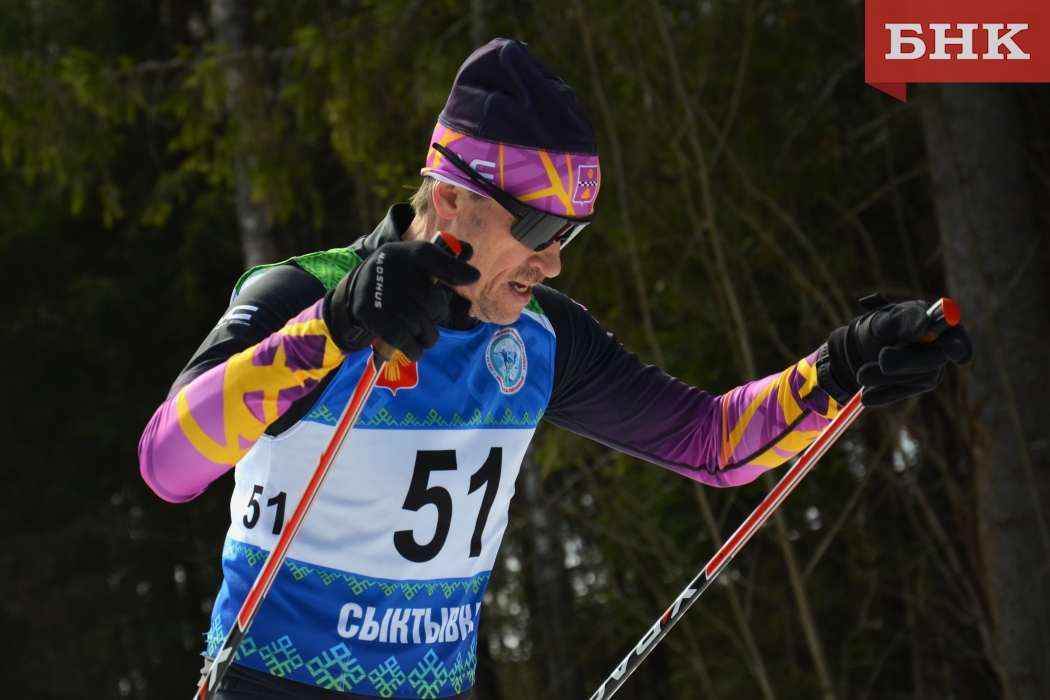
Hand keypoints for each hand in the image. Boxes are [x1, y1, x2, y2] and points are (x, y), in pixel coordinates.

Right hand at [324, 239, 479, 360]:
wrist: (355, 292)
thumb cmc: (396, 274)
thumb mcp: (417, 259)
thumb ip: (445, 264)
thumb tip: (474, 275)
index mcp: (410, 253)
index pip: (433, 257)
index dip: (455, 270)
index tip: (474, 277)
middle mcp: (397, 272)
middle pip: (435, 304)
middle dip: (436, 315)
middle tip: (426, 315)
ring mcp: (387, 297)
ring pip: (424, 327)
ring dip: (426, 335)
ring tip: (418, 331)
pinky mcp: (377, 319)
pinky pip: (407, 342)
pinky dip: (415, 349)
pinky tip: (413, 347)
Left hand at [819, 297, 973, 406]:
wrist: (861, 348)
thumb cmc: (878, 327)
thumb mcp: (884, 321)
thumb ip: (903, 320)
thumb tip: (924, 324)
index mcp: (936, 322)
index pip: (956, 334)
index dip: (959, 343)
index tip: (954, 351)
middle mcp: (940, 346)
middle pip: (933, 360)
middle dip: (905, 361)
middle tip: (881, 359)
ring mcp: (931, 368)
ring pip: (916, 379)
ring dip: (885, 377)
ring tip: (861, 374)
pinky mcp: (918, 385)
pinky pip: (904, 392)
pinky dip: (884, 394)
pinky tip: (866, 396)